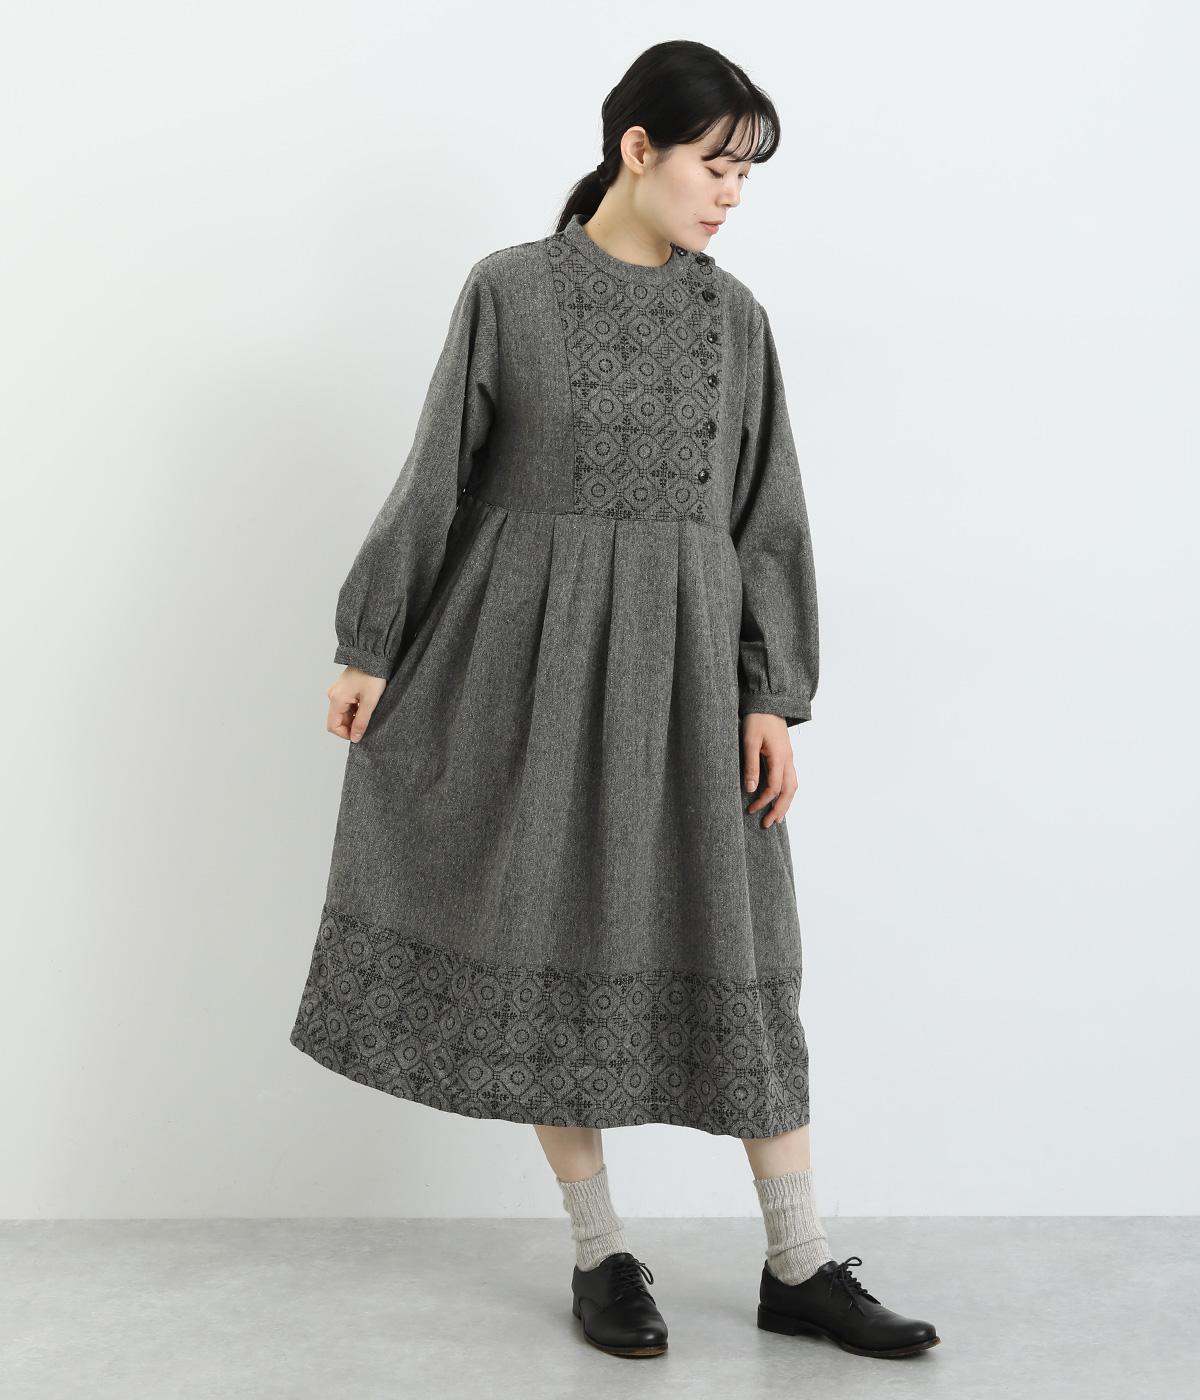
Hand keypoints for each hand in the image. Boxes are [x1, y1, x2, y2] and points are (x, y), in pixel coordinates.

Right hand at [327, 666, 386, 742]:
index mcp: (336, 699)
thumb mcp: (370, 702)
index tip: (359, 735)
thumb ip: (361, 722)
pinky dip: (355, 709)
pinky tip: (367, 705)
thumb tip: (355, 738)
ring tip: (369, 711)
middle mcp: (333, 695)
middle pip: (338, 720)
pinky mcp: (344, 688)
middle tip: (368, 723)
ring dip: (355, 717)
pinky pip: (346, 705)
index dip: (345, 734)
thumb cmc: (372, 675)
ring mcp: (338, 691)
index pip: (333, 726)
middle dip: (351, 725)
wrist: (374, 656)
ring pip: (343, 713)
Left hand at [741, 713, 796, 827]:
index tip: (751, 810)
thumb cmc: (757, 719)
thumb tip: (751, 789)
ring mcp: (789, 757)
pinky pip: (791, 778)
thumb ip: (750, 765)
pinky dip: (787, 792)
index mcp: (779, 757)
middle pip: (789, 791)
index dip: (764, 801)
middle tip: (768, 824)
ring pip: (793, 786)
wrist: (769, 702)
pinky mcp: (786, 755)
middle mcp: (788, 760)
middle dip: (780, 809)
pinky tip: (780, 798)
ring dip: (786, 803)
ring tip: (777, 817)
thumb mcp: (749, 741)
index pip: (775, 787)